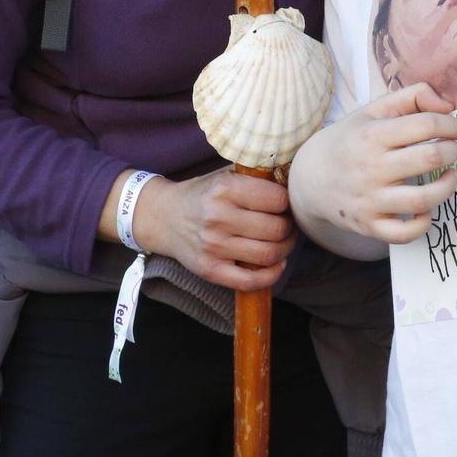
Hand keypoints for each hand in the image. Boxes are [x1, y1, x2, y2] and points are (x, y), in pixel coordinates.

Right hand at [135, 167, 297, 290]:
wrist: (163, 217)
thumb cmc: (201, 195)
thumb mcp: (224, 176)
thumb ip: (255, 178)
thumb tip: (293, 184)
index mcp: (224, 188)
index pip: (277, 199)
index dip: (288, 202)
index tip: (286, 204)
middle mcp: (218, 217)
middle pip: (277, 228)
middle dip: (290, 227)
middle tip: (289, 224)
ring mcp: (213, 246)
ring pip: (269, 254)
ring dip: (285, 249)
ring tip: (283, 241)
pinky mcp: (210, 270)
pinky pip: (250, 281)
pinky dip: (271, 275)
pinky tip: (276, 264)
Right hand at [289, 84, 456, 244]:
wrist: (310, 178)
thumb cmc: (350, 140)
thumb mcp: (374, 110)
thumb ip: (413, 96)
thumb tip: (448, 105)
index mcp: (373, 134)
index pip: (425, 125)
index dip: (450, 125)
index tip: (455, 130)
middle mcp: (371, 168)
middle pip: (430, 158)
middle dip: (453, 151)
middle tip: (453, 149)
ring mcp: (370, 200)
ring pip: (423, 200)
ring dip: (448, 187)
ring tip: (450, 177)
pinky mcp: (369, 226)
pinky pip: (405, 233)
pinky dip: (424, 223)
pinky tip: (428, 208)